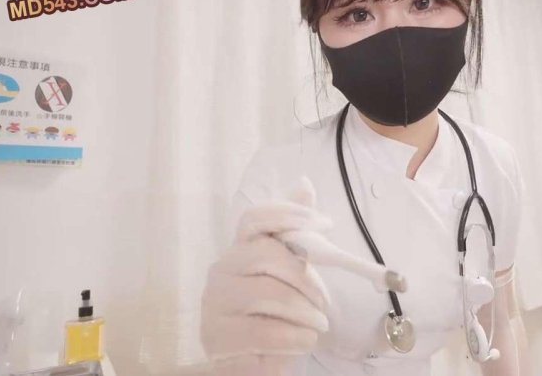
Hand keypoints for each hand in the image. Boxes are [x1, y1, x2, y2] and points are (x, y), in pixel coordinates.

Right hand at [200, 177, 331, 373]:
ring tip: (318, 324)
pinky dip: (296, 337)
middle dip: (306, 277)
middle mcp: (222, 269)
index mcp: (240, 250)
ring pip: (268, 293)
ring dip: (305, 311)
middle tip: (326, 301)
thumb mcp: (290, 274)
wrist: (252, 361)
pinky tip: (305, 340)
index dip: (289, 214)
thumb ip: (295, 233)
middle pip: (266, 254)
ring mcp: (215, 302)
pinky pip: (265, 332)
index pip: (255, 218)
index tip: (326, 224)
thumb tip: (304, 183)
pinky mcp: (217, 336)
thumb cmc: (275, 315)